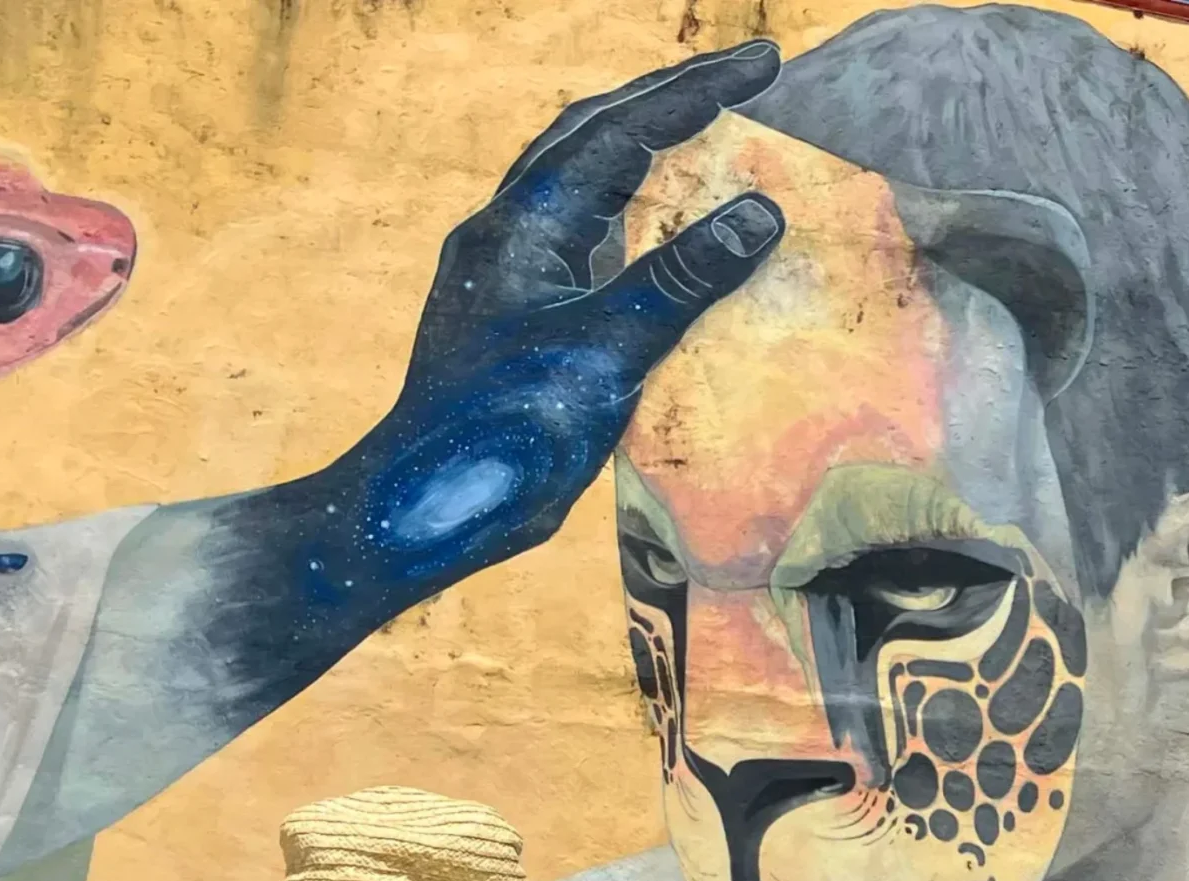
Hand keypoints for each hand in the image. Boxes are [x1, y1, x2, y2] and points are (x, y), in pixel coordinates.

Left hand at [356, 42, 785, 584]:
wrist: (426, 509)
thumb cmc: (505, 431)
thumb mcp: (606, 350)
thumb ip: (681, 279)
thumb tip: (758, 210)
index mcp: (525, 226)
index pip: (619, 131)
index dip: (694, 92)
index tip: (762, 63)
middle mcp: (510, 237)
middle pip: (591, 138)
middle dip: (665, 103)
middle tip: (737, 83)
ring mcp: (510, 281)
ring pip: (581, 190)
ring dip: (643, 157)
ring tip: (705, 142)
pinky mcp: (520, 328)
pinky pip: (584, 248)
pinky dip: (633, 227)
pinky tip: (662, 244)